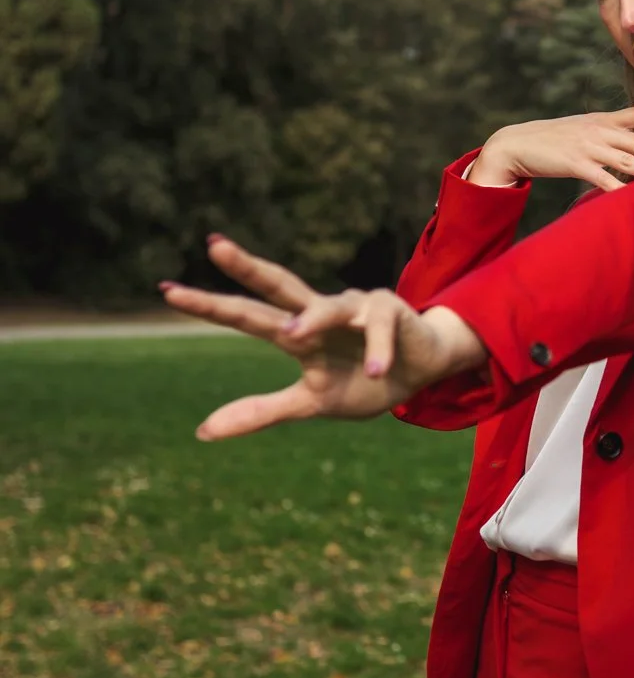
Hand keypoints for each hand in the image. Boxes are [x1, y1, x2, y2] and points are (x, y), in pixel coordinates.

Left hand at [158, 236, 486, 440]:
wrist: (421, 373)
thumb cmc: (363, 380)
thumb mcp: (309, 402)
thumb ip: (260, 411)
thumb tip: (201, 431)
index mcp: (296, 331)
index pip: (246, 314)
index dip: (210, 304)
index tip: (167, 291)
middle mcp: (319, 311)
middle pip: (278, 284)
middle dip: (247, 266)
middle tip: (215, 246)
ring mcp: (355, 307)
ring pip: (328, 307)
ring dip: (312, 320)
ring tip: (294, 336)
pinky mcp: (390, 311)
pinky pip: (379, 332)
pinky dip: (376, 352)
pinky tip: (377, 371)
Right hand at [473, 99, 633, 191]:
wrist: (517, 143)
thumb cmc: (552, 140)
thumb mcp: (583, 130)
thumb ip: (607, 135)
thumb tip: (630, 144)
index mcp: (603, 120)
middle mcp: (600, 131)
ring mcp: (589, 147)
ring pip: (627, 159)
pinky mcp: (576, 164)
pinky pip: (603, 179)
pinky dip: (620, 189)